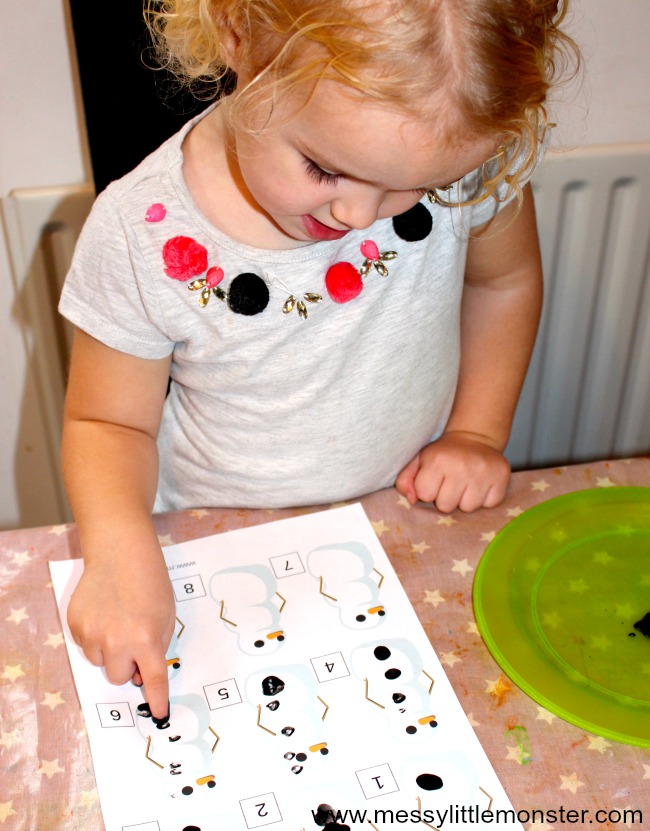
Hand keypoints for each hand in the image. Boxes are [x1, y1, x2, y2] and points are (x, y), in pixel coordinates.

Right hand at [67, 549, 175, 718]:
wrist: (120, 554)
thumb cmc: (149, 583)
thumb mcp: (166, 615)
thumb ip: (156, 646)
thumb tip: (141, 672)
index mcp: (146, 639)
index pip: (153, 679)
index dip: (157, 699)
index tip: (159, 715)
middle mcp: (117, 641)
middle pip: (119, 677)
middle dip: (127, 665)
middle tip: (133, 641)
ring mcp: (92, 633)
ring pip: (100, 662)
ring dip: (109, 650)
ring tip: (117, 620)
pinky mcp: (75, 624)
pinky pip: (85, 645)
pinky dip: (94, 636)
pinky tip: (103, 612)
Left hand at [395, 431, 510, 512]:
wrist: (475, 438)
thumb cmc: (443, 455)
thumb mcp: (419, 460)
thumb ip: (405, 480)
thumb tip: (412, 499)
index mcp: (438, 460)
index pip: (425, 495)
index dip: (428, 490)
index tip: (435, 479)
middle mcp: (461, 466)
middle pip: (446, 506)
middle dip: (446, 498)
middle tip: (451, 483)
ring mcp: (484, 473)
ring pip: (468, 508)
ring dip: (465, 500)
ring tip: (465, 484)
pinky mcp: (502, 478)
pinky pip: (489, 504)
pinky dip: (484, 499)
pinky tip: (480, 485)